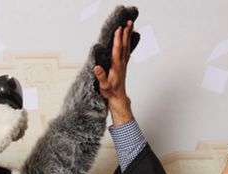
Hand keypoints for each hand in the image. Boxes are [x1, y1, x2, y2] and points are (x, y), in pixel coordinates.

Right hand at [92, 10, 137, 125]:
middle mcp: (121, 63)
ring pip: (127, 47)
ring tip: (130, 26)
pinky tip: (129, 40)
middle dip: (126, 33)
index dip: (118, 39)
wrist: (118, 98)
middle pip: (125, 45)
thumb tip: (96, 67)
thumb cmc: (110, 92)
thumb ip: (100, 76)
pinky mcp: (123, 66)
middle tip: (129, 22)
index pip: (117, 50)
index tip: (119, 28)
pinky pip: (127, 51)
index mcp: (116, 66)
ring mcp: (123, 64)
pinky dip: (128, 43)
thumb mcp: (104, 86)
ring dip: (128, 36)